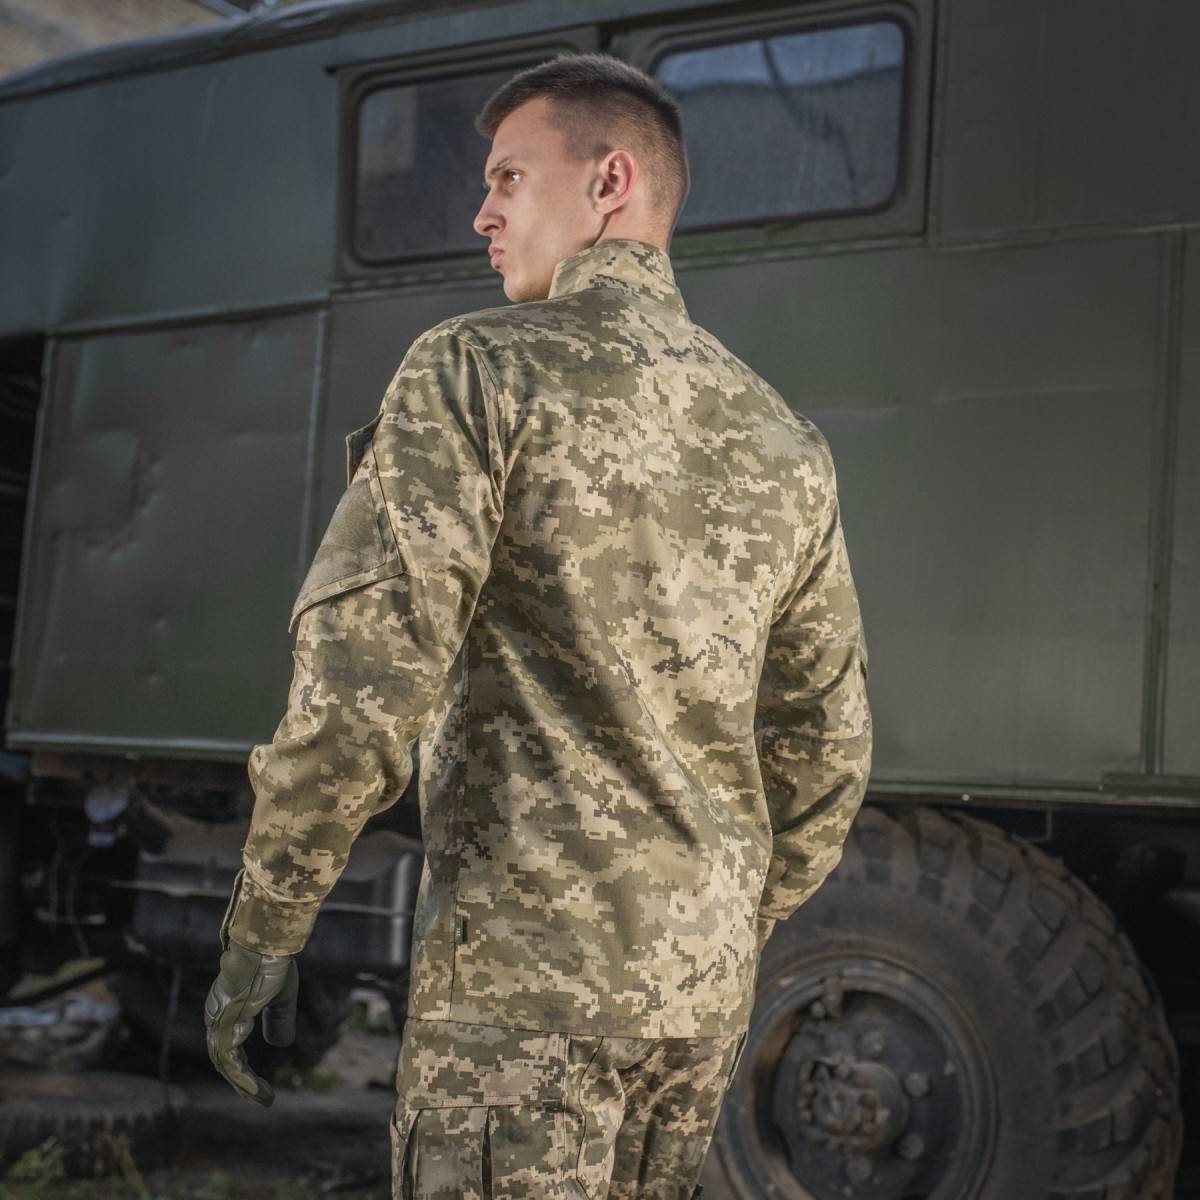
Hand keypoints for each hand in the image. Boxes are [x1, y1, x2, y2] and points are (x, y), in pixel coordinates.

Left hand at [204, 938, 298, 1105]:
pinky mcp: (224, 1026)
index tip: (259, 1082)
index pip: (231, 1045)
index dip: (243, 1066)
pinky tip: (257, 1091)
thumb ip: (279, 1020)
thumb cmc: (272, 963)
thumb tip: (280, 1046)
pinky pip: (230, 1063)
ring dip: (244, 1085)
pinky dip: (243, 1080)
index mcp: (229, 1008)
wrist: (265, 945)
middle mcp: (218, 1017)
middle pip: (224, 1058)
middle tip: (259, 1097)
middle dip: (241, 1081)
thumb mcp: (282, 996)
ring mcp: (219, 1022)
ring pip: (226, 1064)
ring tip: (263, 1099)